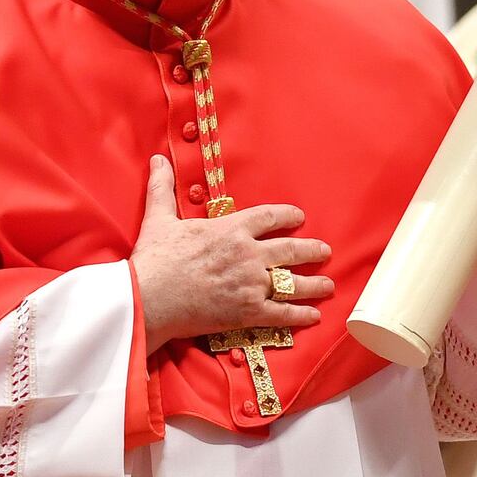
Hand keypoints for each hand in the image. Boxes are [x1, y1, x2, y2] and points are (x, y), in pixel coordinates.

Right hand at [130, 155, 332, 353]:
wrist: (148, 297)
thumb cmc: (154, 258)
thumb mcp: (159, 218)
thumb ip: (163, 188)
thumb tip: (159, 160)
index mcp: (231, 229)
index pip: (269, 217)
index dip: (287, 216)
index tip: (299, 218)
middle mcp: (248, 254)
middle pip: (290, 250)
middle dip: (311, 250)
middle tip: (324, 251)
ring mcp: (251, 284)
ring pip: (292, 283)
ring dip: (314, 284)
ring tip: (328, 285)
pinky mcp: (247, 312)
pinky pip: (282, 314)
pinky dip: (300, 315)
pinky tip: (313, 316)